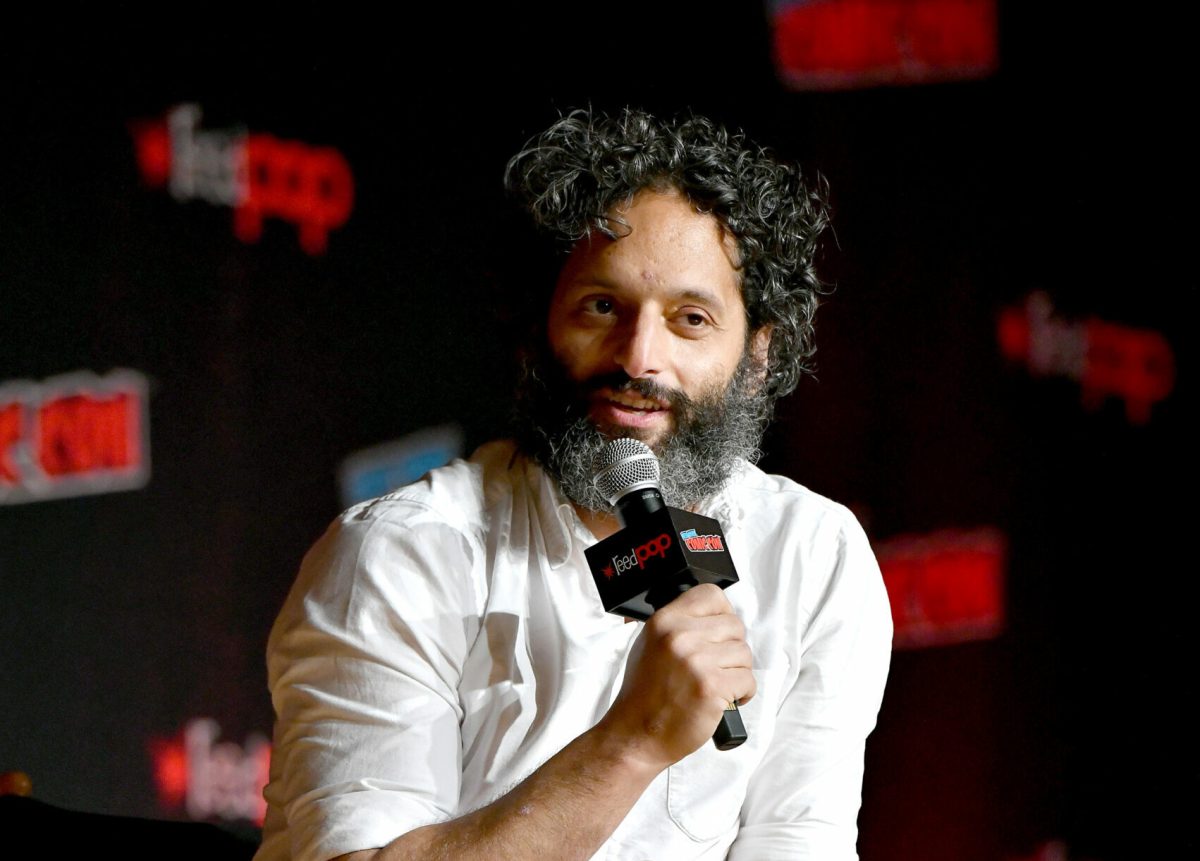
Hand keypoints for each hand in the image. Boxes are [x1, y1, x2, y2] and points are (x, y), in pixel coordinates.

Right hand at [599, 583, 754, 771]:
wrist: (635, 735)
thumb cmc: (644, 695)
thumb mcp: (650, 645)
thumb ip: (680, 626)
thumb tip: (715, 618)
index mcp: (664, 620)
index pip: (712, 595)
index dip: (722, 614)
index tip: (718, 632)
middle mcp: (679, 635)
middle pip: (735, 626)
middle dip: (730, 649)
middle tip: (715, 668)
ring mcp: (696, 661)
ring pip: (744, 654)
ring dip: (736, 673)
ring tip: (715, 686)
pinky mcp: (712, 686)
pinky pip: (748, 680)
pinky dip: (741, 694)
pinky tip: (721, 700)